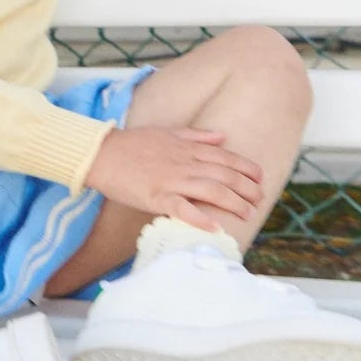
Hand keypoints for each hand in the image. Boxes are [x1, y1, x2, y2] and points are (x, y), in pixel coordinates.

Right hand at [84, 127, 263, 231]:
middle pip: (225, 176)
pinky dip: (200, 219)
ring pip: (212, 191)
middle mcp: (184, 163)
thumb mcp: (167, 132)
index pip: (226, 158)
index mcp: (187, 148)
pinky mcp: (156, 196)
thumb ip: (196, 135)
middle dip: (247, 189)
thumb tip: (222, 137)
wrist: (100, 153)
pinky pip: (183, 209)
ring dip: (234, 204)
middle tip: (260, 201)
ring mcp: (171, 180)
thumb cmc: (131, 144)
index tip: (260, 179)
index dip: (247, 169)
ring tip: (247, 214)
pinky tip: (215, 227)